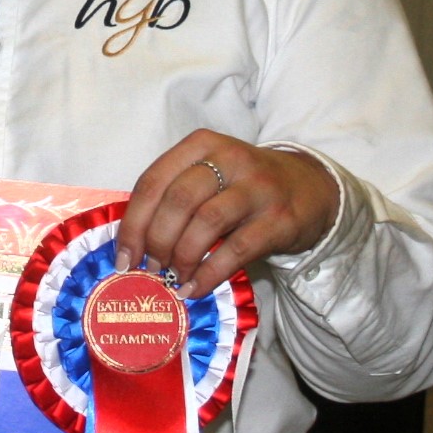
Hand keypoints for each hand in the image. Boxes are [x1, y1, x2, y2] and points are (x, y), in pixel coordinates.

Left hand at [113, 131, 340, 301]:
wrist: (309, 188)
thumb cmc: (242, 186)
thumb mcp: (207, 175)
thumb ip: (172, 196)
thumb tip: (133, 245)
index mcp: (200, 145)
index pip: (153, 181)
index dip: (133, 223)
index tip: (123, 256)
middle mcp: (229, 159)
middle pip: (177, 200)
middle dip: (156, 241)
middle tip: (150, 268)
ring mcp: (257, 187)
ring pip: (206, 222)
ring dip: (182, 257)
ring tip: (172, 278)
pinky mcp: (278, 218)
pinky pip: (237, 249)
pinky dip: (209, 273)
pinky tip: (194, 288)